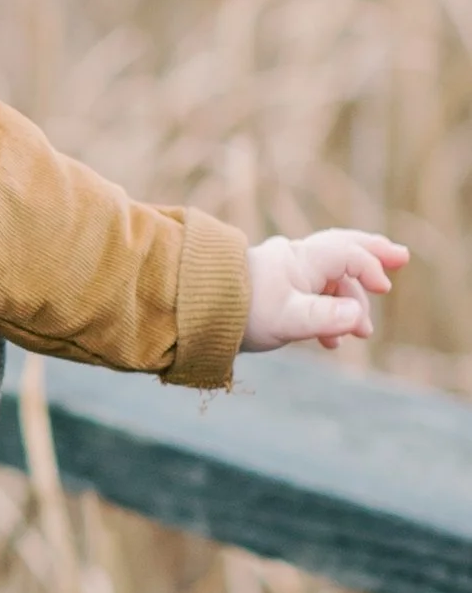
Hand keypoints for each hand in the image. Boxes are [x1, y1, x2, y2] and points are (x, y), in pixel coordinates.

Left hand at [242, 229, 406, 352]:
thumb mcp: (287, 319)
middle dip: (371, 257)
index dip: (369, 268)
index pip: (347, 254)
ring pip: (327, 279)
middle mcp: (294, 261)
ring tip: (362, 332)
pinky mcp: (272, 293)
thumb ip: (325, 318)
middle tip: (400, 257)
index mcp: (302, 260)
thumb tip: (357, 317)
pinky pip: (310, 295)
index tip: (383, 289)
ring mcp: (283, 275)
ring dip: (348, 302)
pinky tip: (331, 341)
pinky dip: (326, 313)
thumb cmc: (238, 312)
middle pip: (342, 251)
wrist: (192, 311)